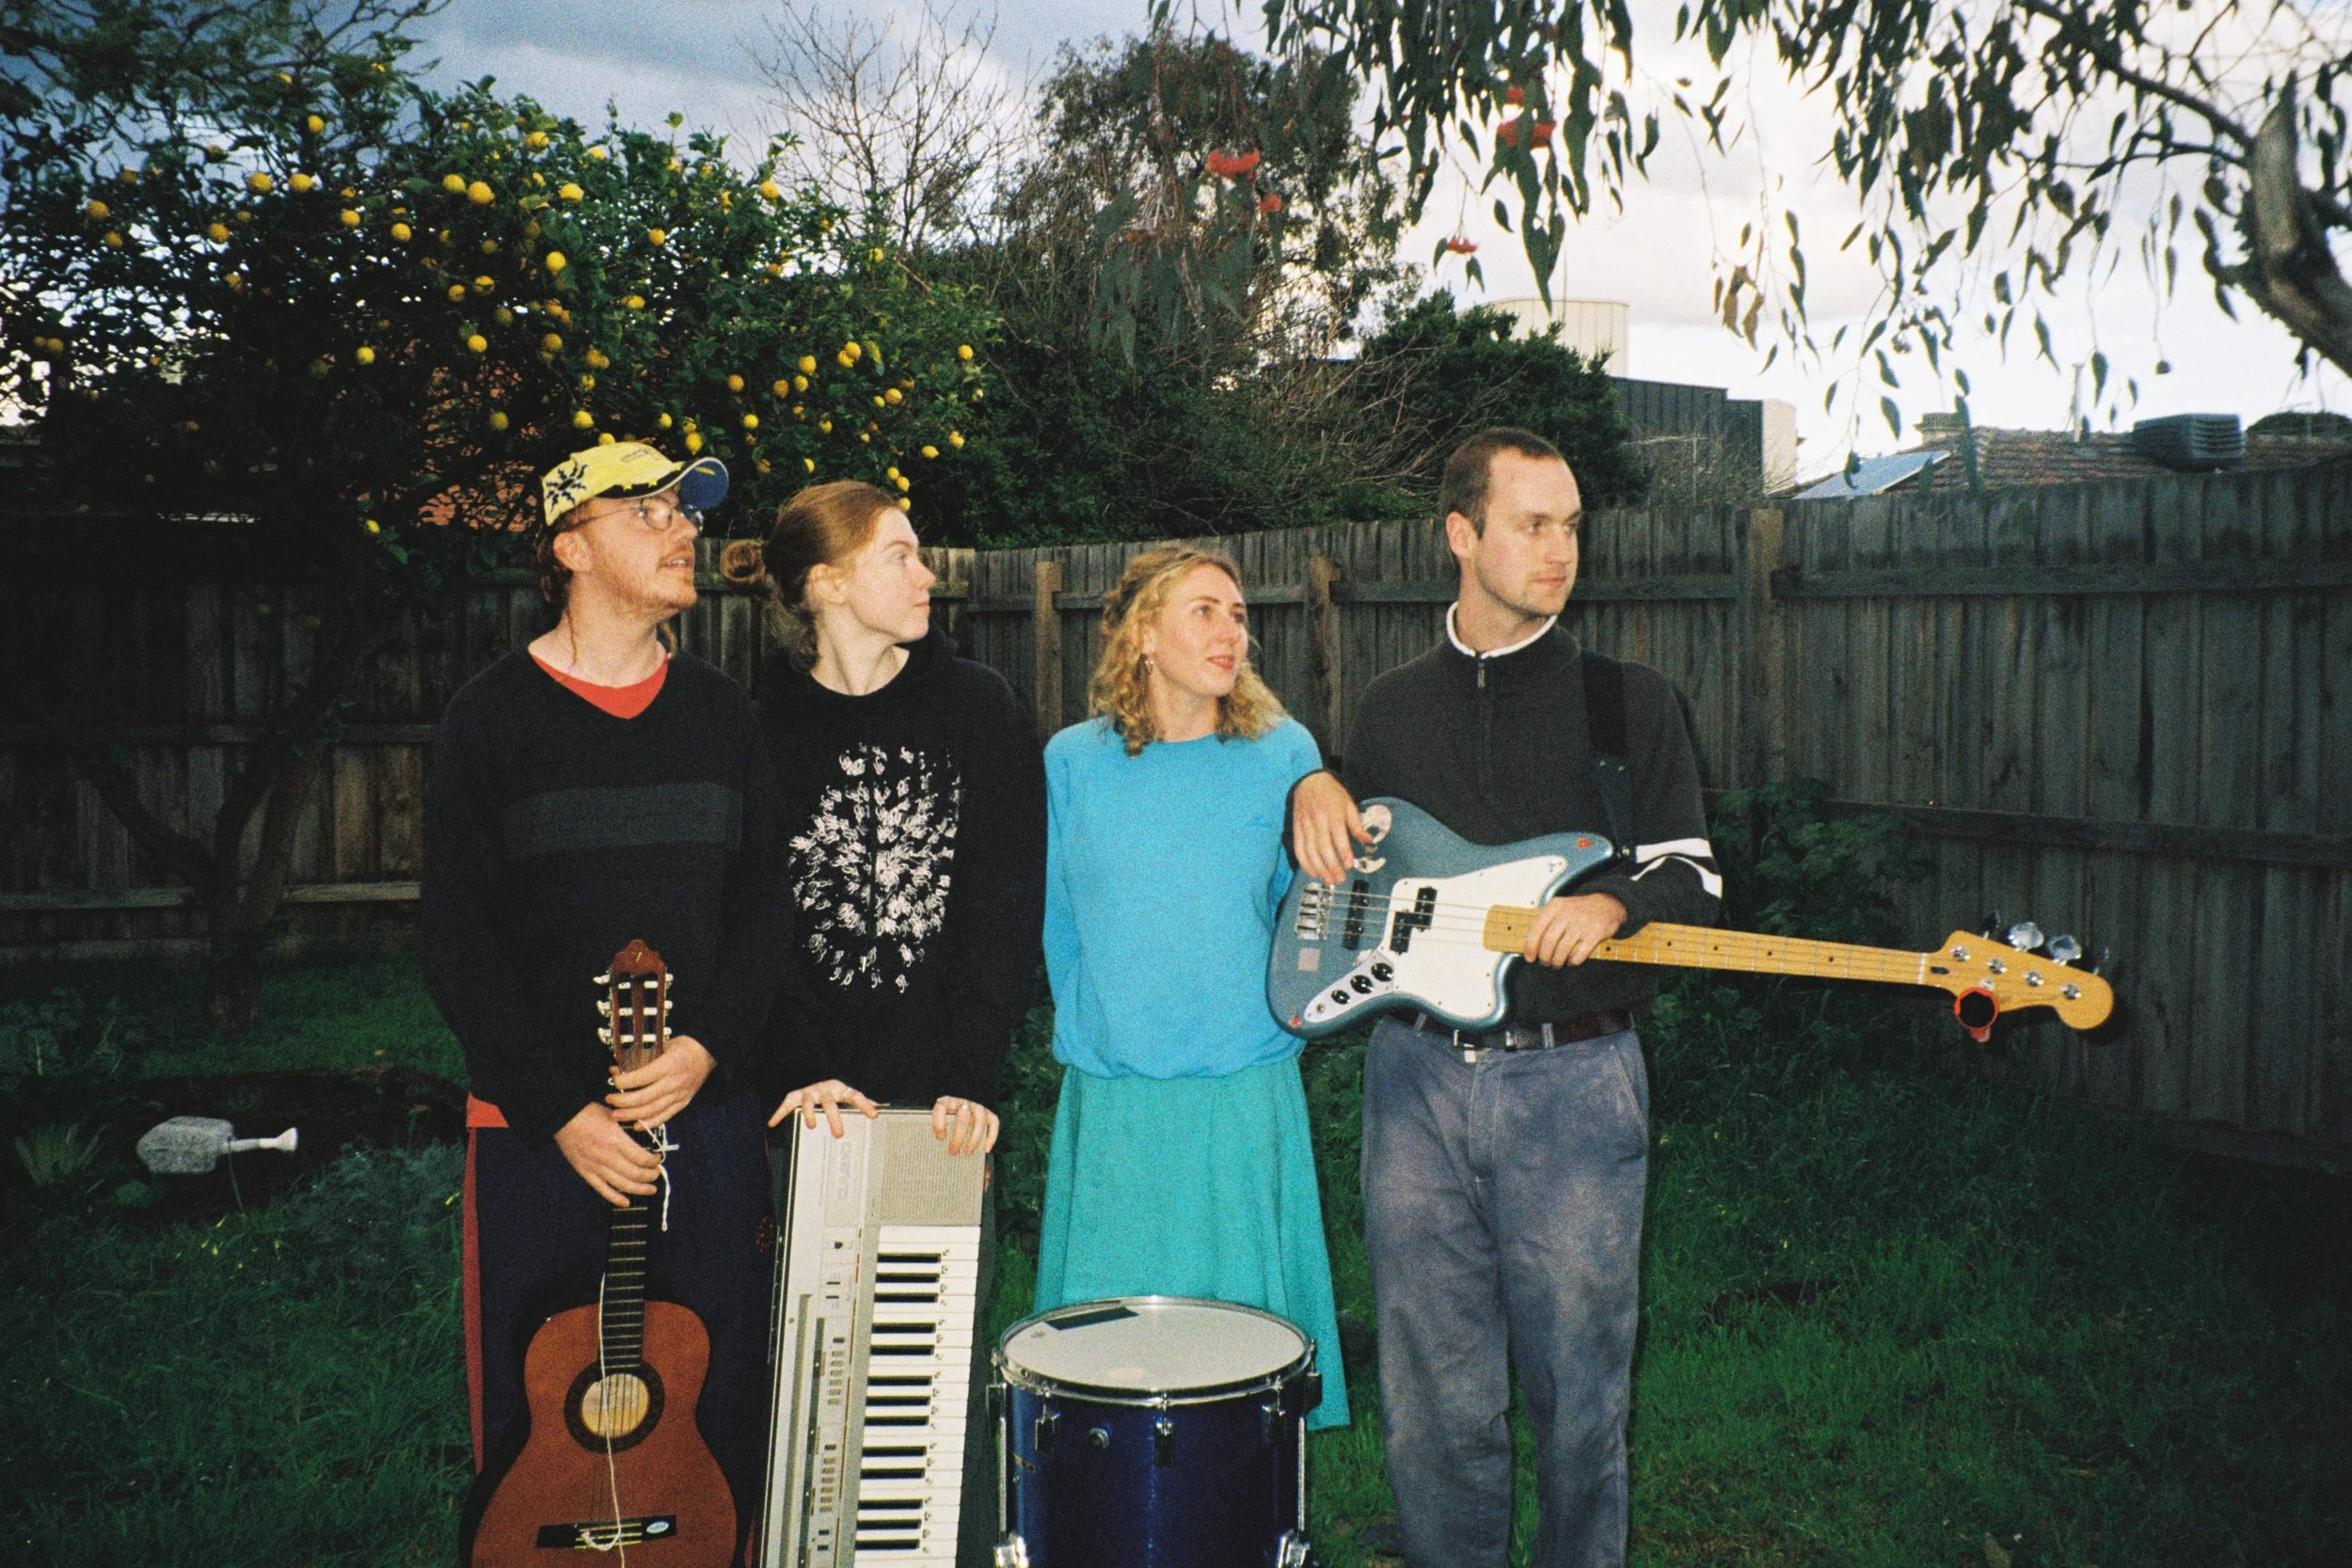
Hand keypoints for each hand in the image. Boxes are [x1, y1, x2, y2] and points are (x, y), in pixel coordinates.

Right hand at [554, 1102, 662, 1207]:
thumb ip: (630, 1128)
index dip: (653, 1162)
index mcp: (616, 1139)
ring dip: (639, 1189)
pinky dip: (615, 1198)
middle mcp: (607, 1155)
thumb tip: (647, 1138)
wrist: (562, 1116)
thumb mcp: (615, 1116)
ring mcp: (595, 1166)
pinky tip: (626, 1202)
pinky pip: (602, 1189)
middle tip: (656, 1174)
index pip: (642, 1158)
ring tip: (650, 1190)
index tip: (658, 1160)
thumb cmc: (589, 1112)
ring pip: (621, 1184)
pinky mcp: (584, 1172)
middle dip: (650, 1176)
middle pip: (635, 1173)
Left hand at [606, 1035, 713, 1129]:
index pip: (641, 1077)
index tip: (613, 1080)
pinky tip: (636, 1125)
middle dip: (622, 1101)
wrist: (706, 1053)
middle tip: (609, 1100)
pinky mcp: (683, 1103)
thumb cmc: (683, 1047)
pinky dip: (649, 1123)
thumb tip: (618, 1069)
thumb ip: (641, 1059)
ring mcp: (679, 1095)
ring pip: (652, 1111)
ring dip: (631, 1115)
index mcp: (669, 1065)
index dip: (624, 1081)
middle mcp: (674, 1082)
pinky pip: (664, 1116)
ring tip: (617, 1115)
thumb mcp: (661, 1046)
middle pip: (644, 1098)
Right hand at [768, 1079, 879, 1137]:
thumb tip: (883, 1108)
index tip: (874, 1115)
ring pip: (808, 1102)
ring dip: (810, 1114)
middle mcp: (825, 1089)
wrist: (814, 1077)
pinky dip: (779, 1113)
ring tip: (812, 1126)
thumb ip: (862, 1103)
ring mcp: (809, 1092)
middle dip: (834, 1118)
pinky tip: (772, 1123)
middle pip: (830, 1102)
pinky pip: (786, 1104)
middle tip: (838, 1134)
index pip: (855, 1096)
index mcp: (841, 1089)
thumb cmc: (834, 1092)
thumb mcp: (848, 1095)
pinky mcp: (796, 1095)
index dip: (865, 1105)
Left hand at [930, 1096, 998, 1156]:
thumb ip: (938, 1128)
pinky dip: (991, 1137)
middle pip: (963, 1117)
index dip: (939, 1122)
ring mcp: (979, 1107)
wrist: (967, 1105)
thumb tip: (931, 1148)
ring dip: (974, 1139)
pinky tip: (985, 1150)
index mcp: (948, 1101)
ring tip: (967, 1153)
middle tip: (952, 1152)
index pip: (941, 1107)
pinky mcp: (990, 1114)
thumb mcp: (941, 1118)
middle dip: (958, 1137)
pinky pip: (993, 1124)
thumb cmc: (950, 1118)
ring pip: (979, 1121)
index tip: (939, 1138)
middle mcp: (964, 1102)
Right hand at [1291, 770, 1370, 884]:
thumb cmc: (1331, 793)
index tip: (1349, 865)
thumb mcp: (1348, 804)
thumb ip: (1357, 824)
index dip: (1344, 852)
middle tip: (1339, 879)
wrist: (1309, 781)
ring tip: (1327, 880)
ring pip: (1310, 851)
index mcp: (1333, 813)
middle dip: (1331, 866)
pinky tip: (1312, 872)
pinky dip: (1304, 863)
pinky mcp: (1297, 829)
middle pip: (1323, 847)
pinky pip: (1299, 849)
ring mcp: (1305, 825)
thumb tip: (1368, 840)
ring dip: (1318, 868)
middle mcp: (1318, 820)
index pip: (1338, 836)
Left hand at [1522, 893, 1628, 968]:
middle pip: (1549, 941)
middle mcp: (1568, 913)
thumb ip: (1546, 923)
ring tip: (1557, 963)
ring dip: (1557, 961)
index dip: (1530, 946)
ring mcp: (1582, 922)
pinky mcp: (1596, 932)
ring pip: (1563, 949)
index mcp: (1555, 906)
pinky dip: (1574, 961)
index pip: (1537, 928)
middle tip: (1545, 962)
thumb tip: (1530, 946)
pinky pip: (1580, 952)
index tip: (1529, 957)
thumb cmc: (1579, 910)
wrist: (1607, 904)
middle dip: (1544, 956)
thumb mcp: (1560, 908)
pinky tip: (1572, 961)